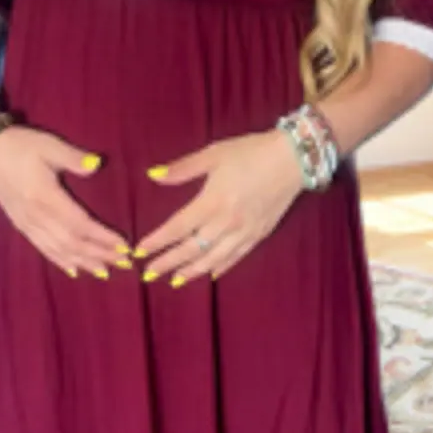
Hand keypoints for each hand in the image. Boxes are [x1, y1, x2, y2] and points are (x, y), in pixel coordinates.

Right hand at [0, 126, 129, 278]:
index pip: (80, 224)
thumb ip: (73, 156)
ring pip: (59, 250)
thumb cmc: (21, 146)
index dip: (102, 238)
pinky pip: (43, 249)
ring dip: (84, 262)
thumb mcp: (48, 145)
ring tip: (105, 272)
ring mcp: (27, 224)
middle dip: (99, 255)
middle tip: (124, 264)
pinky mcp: (21, 226)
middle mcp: (36, 216)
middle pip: (72, 242)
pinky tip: (74, 271)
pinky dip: (61, 261)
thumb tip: (97, 164)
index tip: (124, 247)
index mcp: (45, 196)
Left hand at [135, 130, 302, 284]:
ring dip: (191, 271)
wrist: (293, 159)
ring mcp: (244, 232)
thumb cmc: (250, 152)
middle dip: (168, 262)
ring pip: (213, 259)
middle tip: (149, 274)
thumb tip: (153, 175)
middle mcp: (226, 223)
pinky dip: (221, 268)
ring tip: (174, 280)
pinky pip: (236, 257)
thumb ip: (182, 169)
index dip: (158, 241)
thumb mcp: (213, 154)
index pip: (178, 228)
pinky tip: (210, 274)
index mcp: (212, 202)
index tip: (140, 251)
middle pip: (192, 249)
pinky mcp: (259, 235)